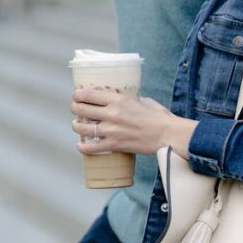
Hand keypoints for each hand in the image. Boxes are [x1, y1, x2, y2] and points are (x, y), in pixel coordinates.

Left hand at [71, 89, 197, 159]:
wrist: (167, 135)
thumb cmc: (158, 116)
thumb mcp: (142, 100)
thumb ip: (129, 100)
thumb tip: (121, 101)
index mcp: (118, 99)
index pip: (89, 94)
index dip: (78, 94)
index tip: (76, 95)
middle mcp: (112, 114)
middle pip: (82, 109)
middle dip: (75, 108)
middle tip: (75, 109)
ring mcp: (111, 131)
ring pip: (82, 128)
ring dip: (76, 126)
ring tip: (77, 125)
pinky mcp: (114, 145)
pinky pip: (91, 147)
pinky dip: (83, 147)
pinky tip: (81, 145)